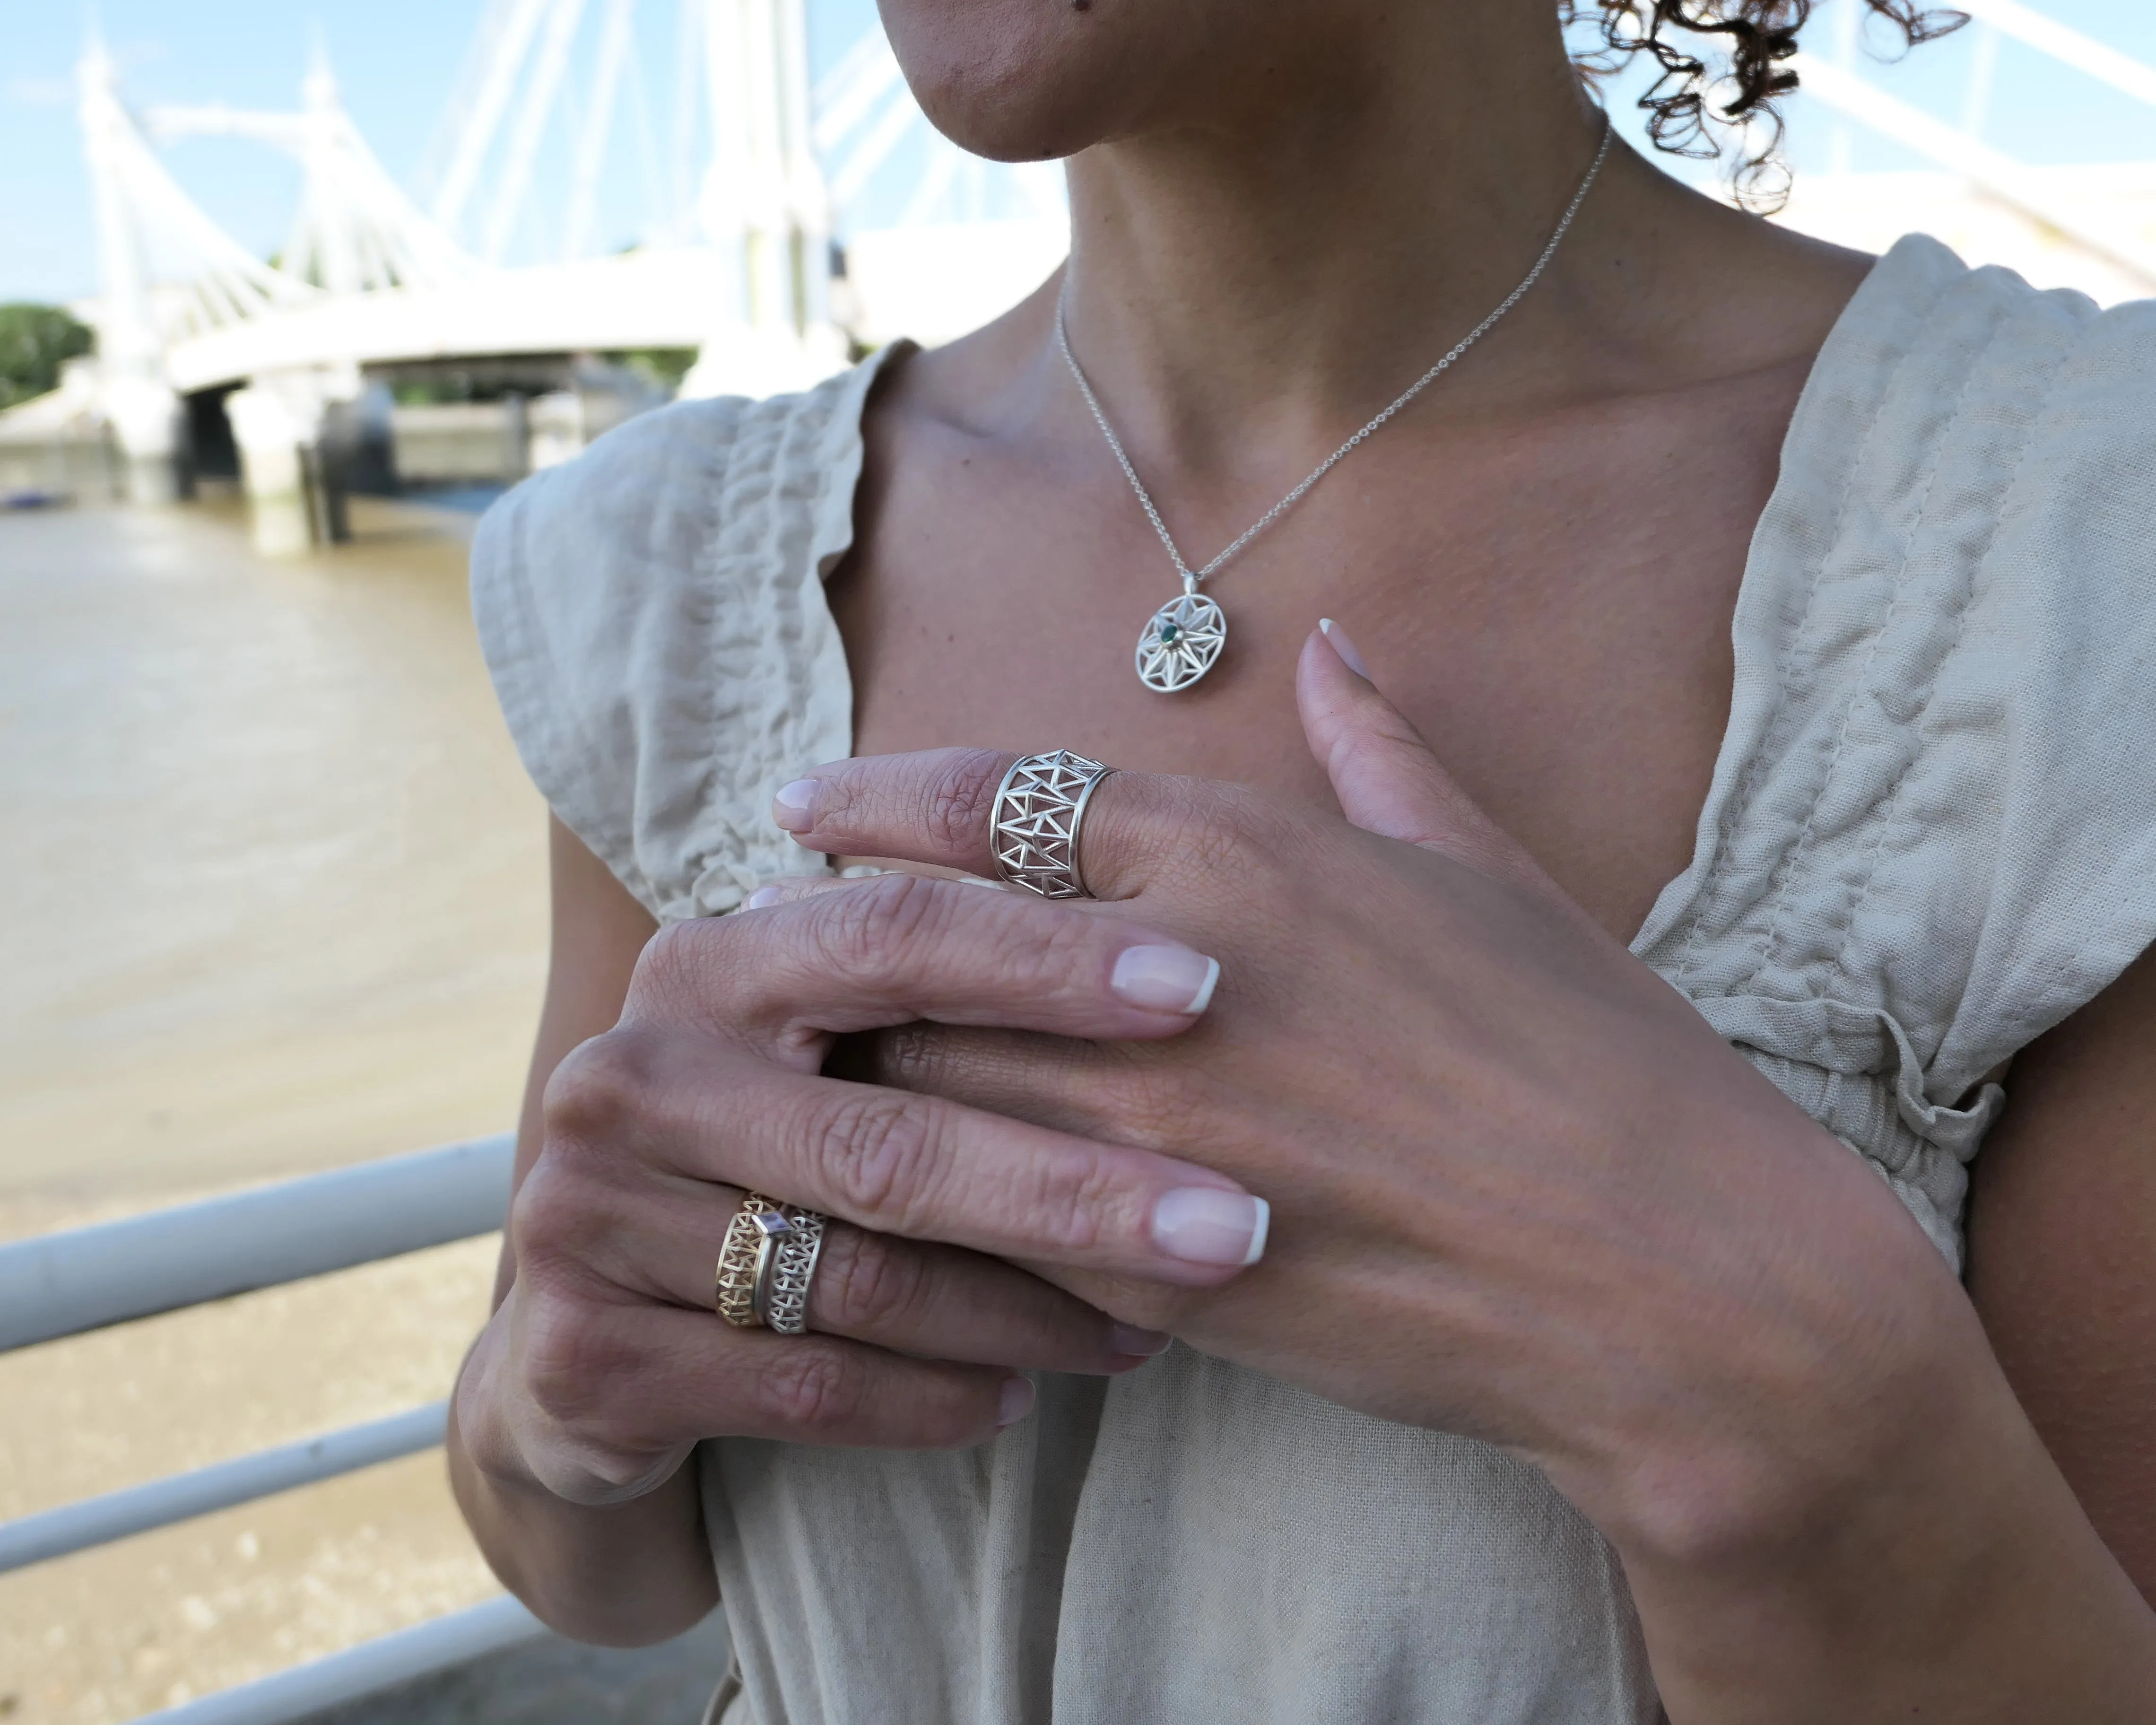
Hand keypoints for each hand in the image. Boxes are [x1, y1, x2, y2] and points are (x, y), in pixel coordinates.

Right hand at [455, 861, 1273, 1508]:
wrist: (587, 1337)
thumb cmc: (770, 1159)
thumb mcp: (825, 1049)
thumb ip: (933, 984)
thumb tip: (1169, 921)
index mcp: (709, 964)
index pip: (894, 937)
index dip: (1050, 960)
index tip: (1206, 990)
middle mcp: (635, 1073)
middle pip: (889, 1137)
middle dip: (1077, 1187)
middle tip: (1232, 1226)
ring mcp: (588, 1214)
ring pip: (859, 1277)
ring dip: (1024, 1316)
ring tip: (1148, 1332)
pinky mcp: (584, 1356)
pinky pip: (801, 1383)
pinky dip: (929, 1399)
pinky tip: (1019, 1399)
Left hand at [757, 624, 1968, 1560]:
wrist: (1671, 1281)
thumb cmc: (1597, 1061)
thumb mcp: (1491, 875)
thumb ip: (1383, 757)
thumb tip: (1338, 648)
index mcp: (1245, 858)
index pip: (996, 804)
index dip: (879, 801)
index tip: (802, 808)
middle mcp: (1170, 979)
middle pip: (921, 948)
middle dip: (829, 951)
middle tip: (759, 953)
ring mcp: (1153, 1128)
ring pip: (925, 1089)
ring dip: (856, 1082)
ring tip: (791, 1079)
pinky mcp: (1157, 1268)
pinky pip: (990, 1228)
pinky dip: (938, 1213)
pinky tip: (904, 1211)